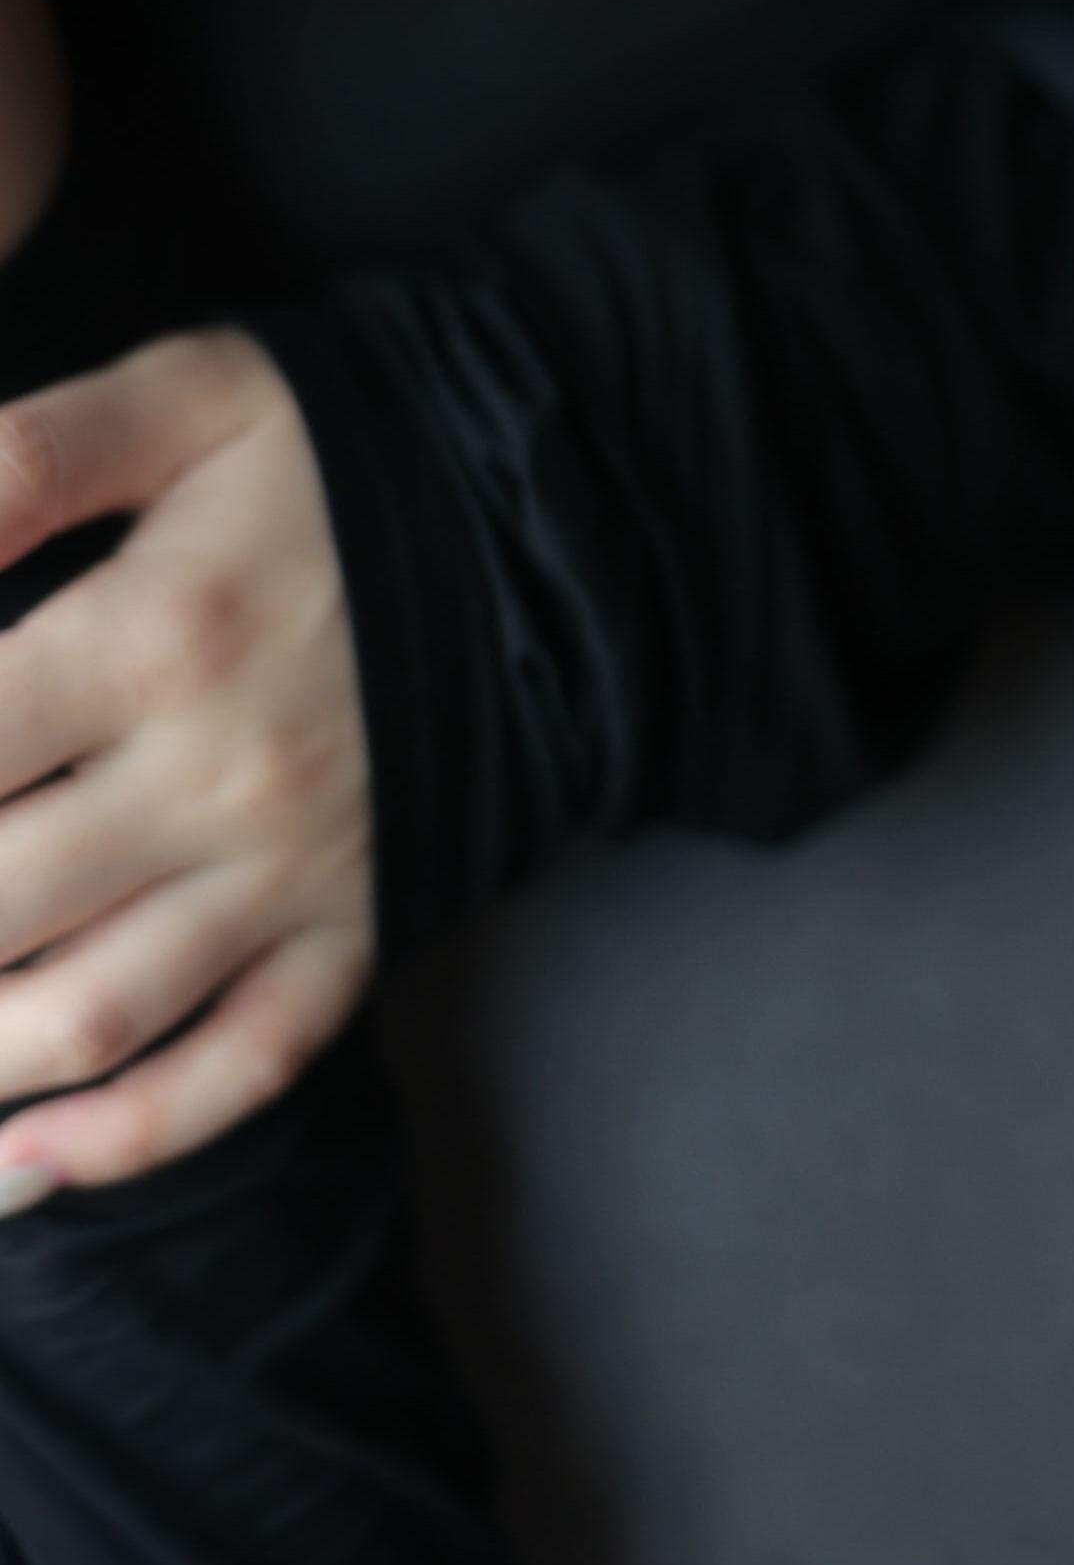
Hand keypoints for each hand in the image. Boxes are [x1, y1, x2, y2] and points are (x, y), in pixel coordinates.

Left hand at [0, 328, 373, 1210]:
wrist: (532, 519)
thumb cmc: (325, 458)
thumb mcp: (187, 402)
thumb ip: (31, 456)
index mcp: (162, 635)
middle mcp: (224, 775)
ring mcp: (293, 871)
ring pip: (93, 1014)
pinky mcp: (351, 930)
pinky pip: (247, 1066)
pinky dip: (135, 1137)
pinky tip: (24, 1162)